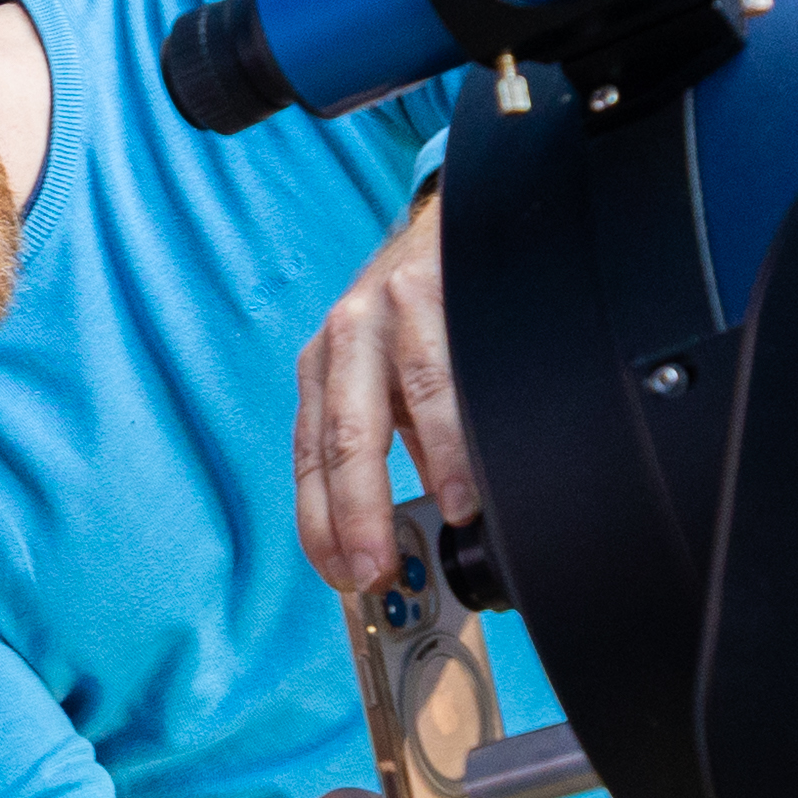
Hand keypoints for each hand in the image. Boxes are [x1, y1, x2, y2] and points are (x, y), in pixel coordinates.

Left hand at [292, 192, 470, 603]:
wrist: (447, 220)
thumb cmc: (418, 314)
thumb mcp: (387, 377)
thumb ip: (396, 446)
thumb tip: (418, 533)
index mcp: (323, 371)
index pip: (311, 462)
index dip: (323, 526)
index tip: (345, 577)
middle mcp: (344, 340)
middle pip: (344, 437)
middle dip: (360, 512)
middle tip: (379, 568)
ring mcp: (388, 308)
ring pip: (406, 395)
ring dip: (435, 461)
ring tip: (454, 510)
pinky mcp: (434, 284)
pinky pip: (453, 358)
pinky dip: (468, 413)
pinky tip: (486, 447)